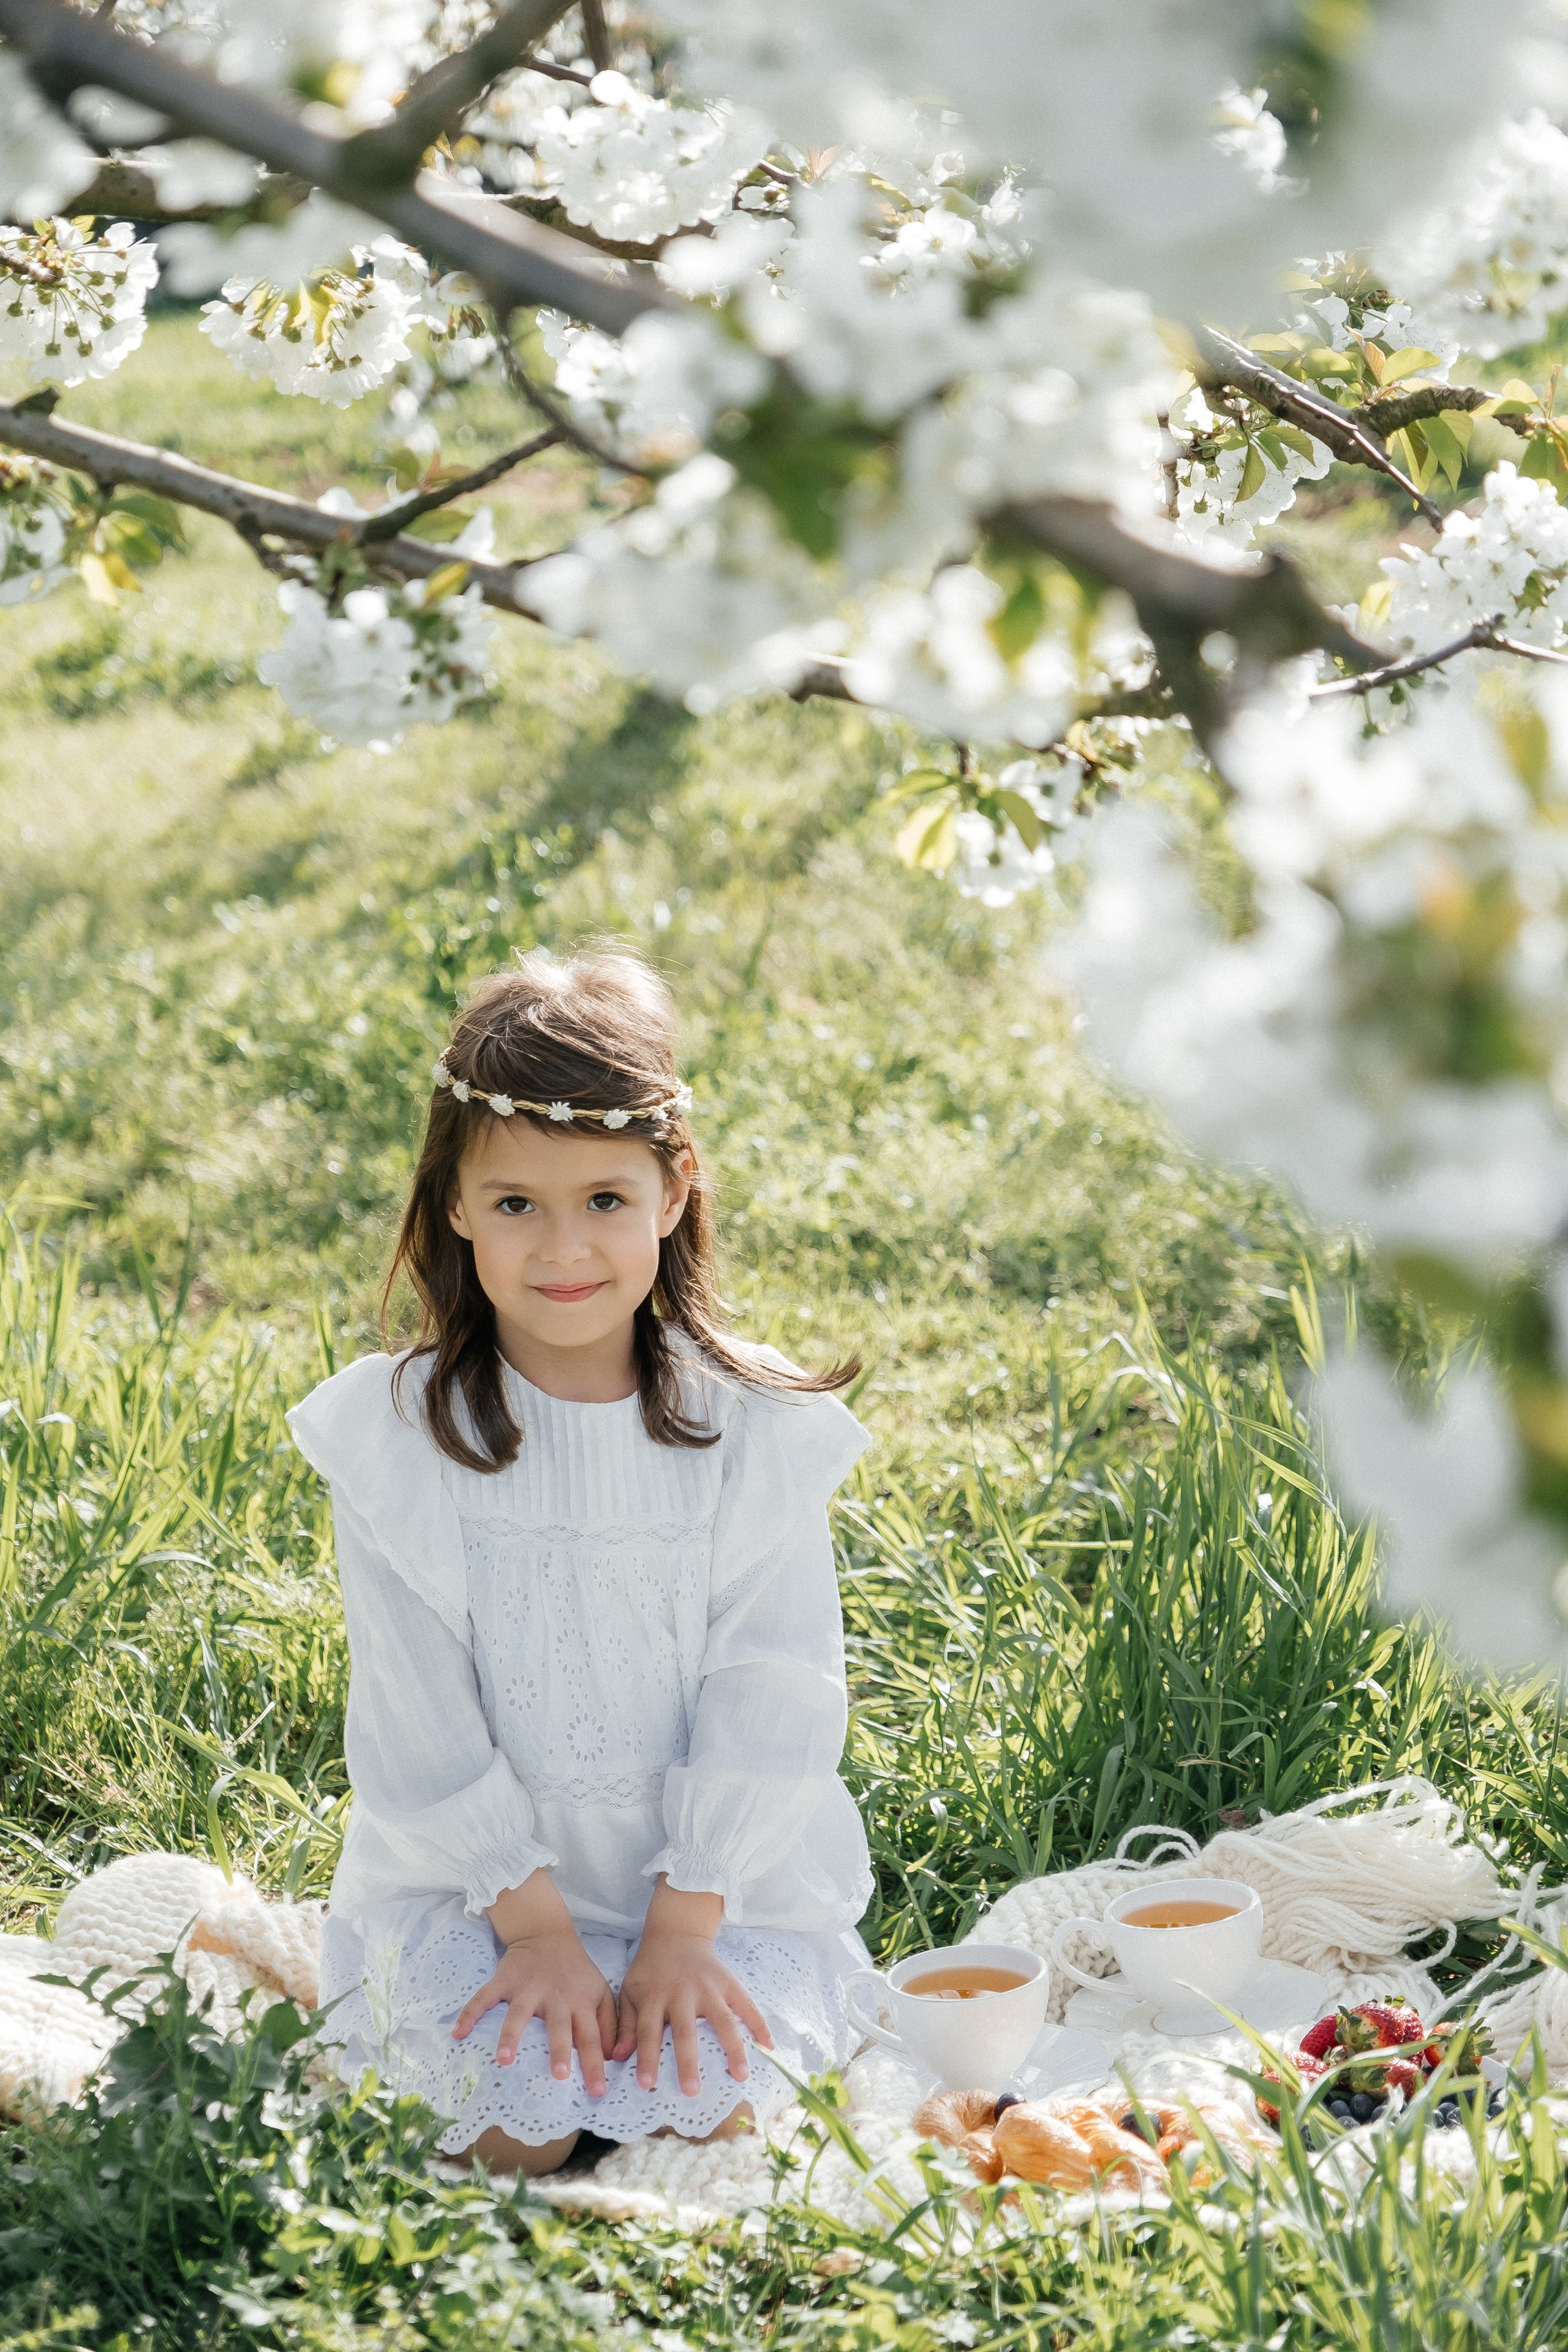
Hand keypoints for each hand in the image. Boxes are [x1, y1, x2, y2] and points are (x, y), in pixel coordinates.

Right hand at [452, 1871, 616, 2096]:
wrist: (548, 1932)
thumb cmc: (577, 1973)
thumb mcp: (600, 1992)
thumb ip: (609, 2025)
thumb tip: (614, 2059)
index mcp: (581, 2001)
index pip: (592, 2037)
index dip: (595, 2064)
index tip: (598, 2092)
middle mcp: (556, 1996)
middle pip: (559, 2026)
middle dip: (560, 2050)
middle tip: (560, 2076)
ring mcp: (528, 1987)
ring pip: (519, 2013)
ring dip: (511, 2036)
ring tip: (504, 2061)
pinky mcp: (504, 1979)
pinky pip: (485, 1997)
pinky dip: (470, 2013)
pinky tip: (459, 2033)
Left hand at [611, 1879, 772, 2095]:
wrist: (675, 1932)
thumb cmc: (649, 1970)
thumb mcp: (629, 1991)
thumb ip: (625, 2025)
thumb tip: (617, 2058)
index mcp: (654, 1997)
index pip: (648, 2031)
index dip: (647, 2058)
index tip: (647, 2086)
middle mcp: (682, 1993)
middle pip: (685, 2031)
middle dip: (688, 2062)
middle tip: (692, 2091)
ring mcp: (708, 1987)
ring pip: (722, 2020)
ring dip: (733, 2048)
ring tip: (740, 2076)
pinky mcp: (728, 1982)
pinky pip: (746, 2004)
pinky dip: (759, 2024)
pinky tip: (768, 2046)